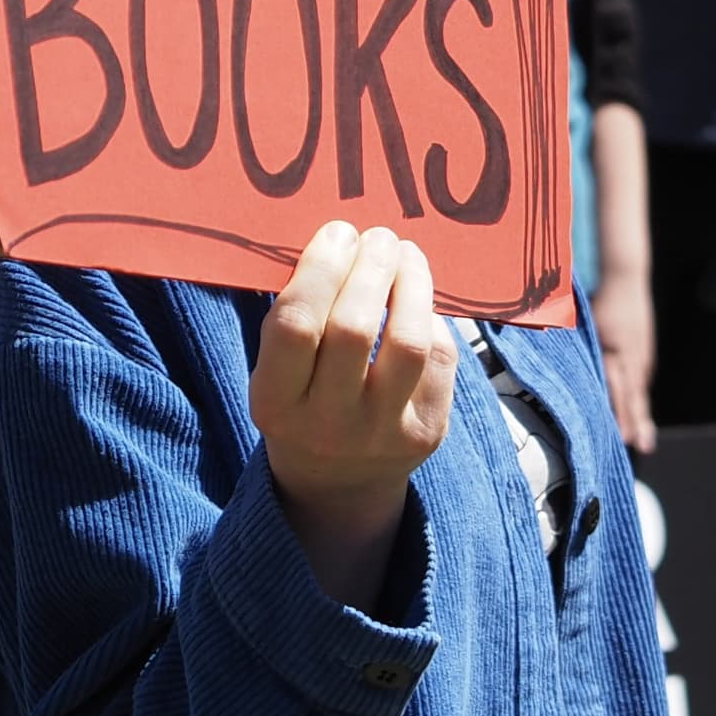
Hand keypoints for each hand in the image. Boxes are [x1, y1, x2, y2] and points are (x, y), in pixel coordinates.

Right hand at [250, 220, 454, 608]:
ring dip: (411, 283)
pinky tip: (417, 300)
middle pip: (355, 328)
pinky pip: (440, 359)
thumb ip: (297, 315)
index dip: (321, 268)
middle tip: (378, 236)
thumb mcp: (276, 371)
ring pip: (410, 343)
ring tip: (406, 253)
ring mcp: (383, 434)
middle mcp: (328, 425)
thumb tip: (340, 238)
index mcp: (275, 403)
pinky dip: (430, 318)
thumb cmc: (301, 399)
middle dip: (371, 266)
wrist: (338, 482)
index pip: (296, 325)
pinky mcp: (429, 434)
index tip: (338, 233)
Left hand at [593, 263, 658, 453]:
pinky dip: (639, 398)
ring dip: (640, 416)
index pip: (617, 389)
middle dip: (635, 422)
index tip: (622, 436)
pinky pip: (641, 379)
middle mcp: (631, 356)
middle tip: (641, 448)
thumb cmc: (598, 298)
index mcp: (613, 350)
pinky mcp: (644, 351)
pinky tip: (640, 415)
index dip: (619, 414)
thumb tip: (555, 365)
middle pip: (633, 396)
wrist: (626, 276)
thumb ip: (575, 344)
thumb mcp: (583, 319)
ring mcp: (641, 354)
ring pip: (639, 391)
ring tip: (644, 442)